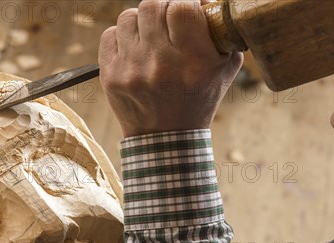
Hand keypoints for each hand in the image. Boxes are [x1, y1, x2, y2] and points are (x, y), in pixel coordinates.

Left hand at [98, 0, 242, 136]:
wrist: (166, 138)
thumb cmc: (198, 99)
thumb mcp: (224, 69)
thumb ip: (219, 31)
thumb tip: (207, 2)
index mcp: (193, 60)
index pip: (181, 7)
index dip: (186, 1)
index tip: (188, 9)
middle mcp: (160, 64)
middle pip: (152, 5)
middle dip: (162, 7)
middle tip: (167, 19)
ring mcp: (131, 70)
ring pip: (128, 17)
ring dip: (141, 22)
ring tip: (150, 36)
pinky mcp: (110, 76)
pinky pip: (109, 35)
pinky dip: (122, 37)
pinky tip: (134, 50)